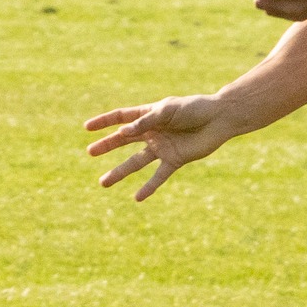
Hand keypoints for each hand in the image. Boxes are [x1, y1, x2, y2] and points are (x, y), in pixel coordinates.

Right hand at [84, 95, 238, 199]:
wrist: (219, 119)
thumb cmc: (194, 108)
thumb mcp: (168, 110)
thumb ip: (145, 121)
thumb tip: (122, 133)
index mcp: (149, 114)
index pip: (121, 117)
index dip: (104, 122)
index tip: (87, 128)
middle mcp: (152, 132)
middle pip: (124, 140)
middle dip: (106, 146)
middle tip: (90, 152)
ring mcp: (162, 147)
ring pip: (136, 162)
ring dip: (120, 172)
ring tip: (103, 182)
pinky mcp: (175, 160)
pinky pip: (158, 176)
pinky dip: (149, 187)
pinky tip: (137, 198)